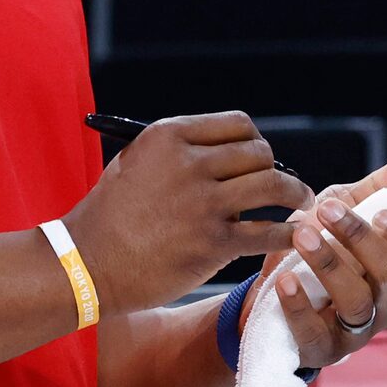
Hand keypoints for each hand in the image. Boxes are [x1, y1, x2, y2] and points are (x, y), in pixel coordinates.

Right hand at [64, 111, 314, 315]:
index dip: (255, 141)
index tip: (258, 158)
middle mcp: (189, 163)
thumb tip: (226, 156)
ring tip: (300, 203)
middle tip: (280, 185)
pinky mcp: (214, 243)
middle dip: (274, 168)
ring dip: (295, 195)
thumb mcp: (133, 164)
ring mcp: (204, 203)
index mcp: (168, 136)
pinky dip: (289, 234)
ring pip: (274, 186)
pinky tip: (293, 237)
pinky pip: (270, 232)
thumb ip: (175, 154)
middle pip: (260, 153)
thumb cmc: (108, 215)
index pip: (237, 125)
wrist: (86, 262)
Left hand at [251, 149, 386, 368]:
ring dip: (330, 264)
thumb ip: (378, 189)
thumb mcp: (342, 214)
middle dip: (361, 239)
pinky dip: (299, 304)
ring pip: (357, 301)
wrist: (264, 297)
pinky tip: (283, 278)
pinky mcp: (319, 348)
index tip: (383, 212)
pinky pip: (314, 331)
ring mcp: (355, 330)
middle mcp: (386, 304)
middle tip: (327, 209)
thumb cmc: (315, 250)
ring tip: (300, 235)